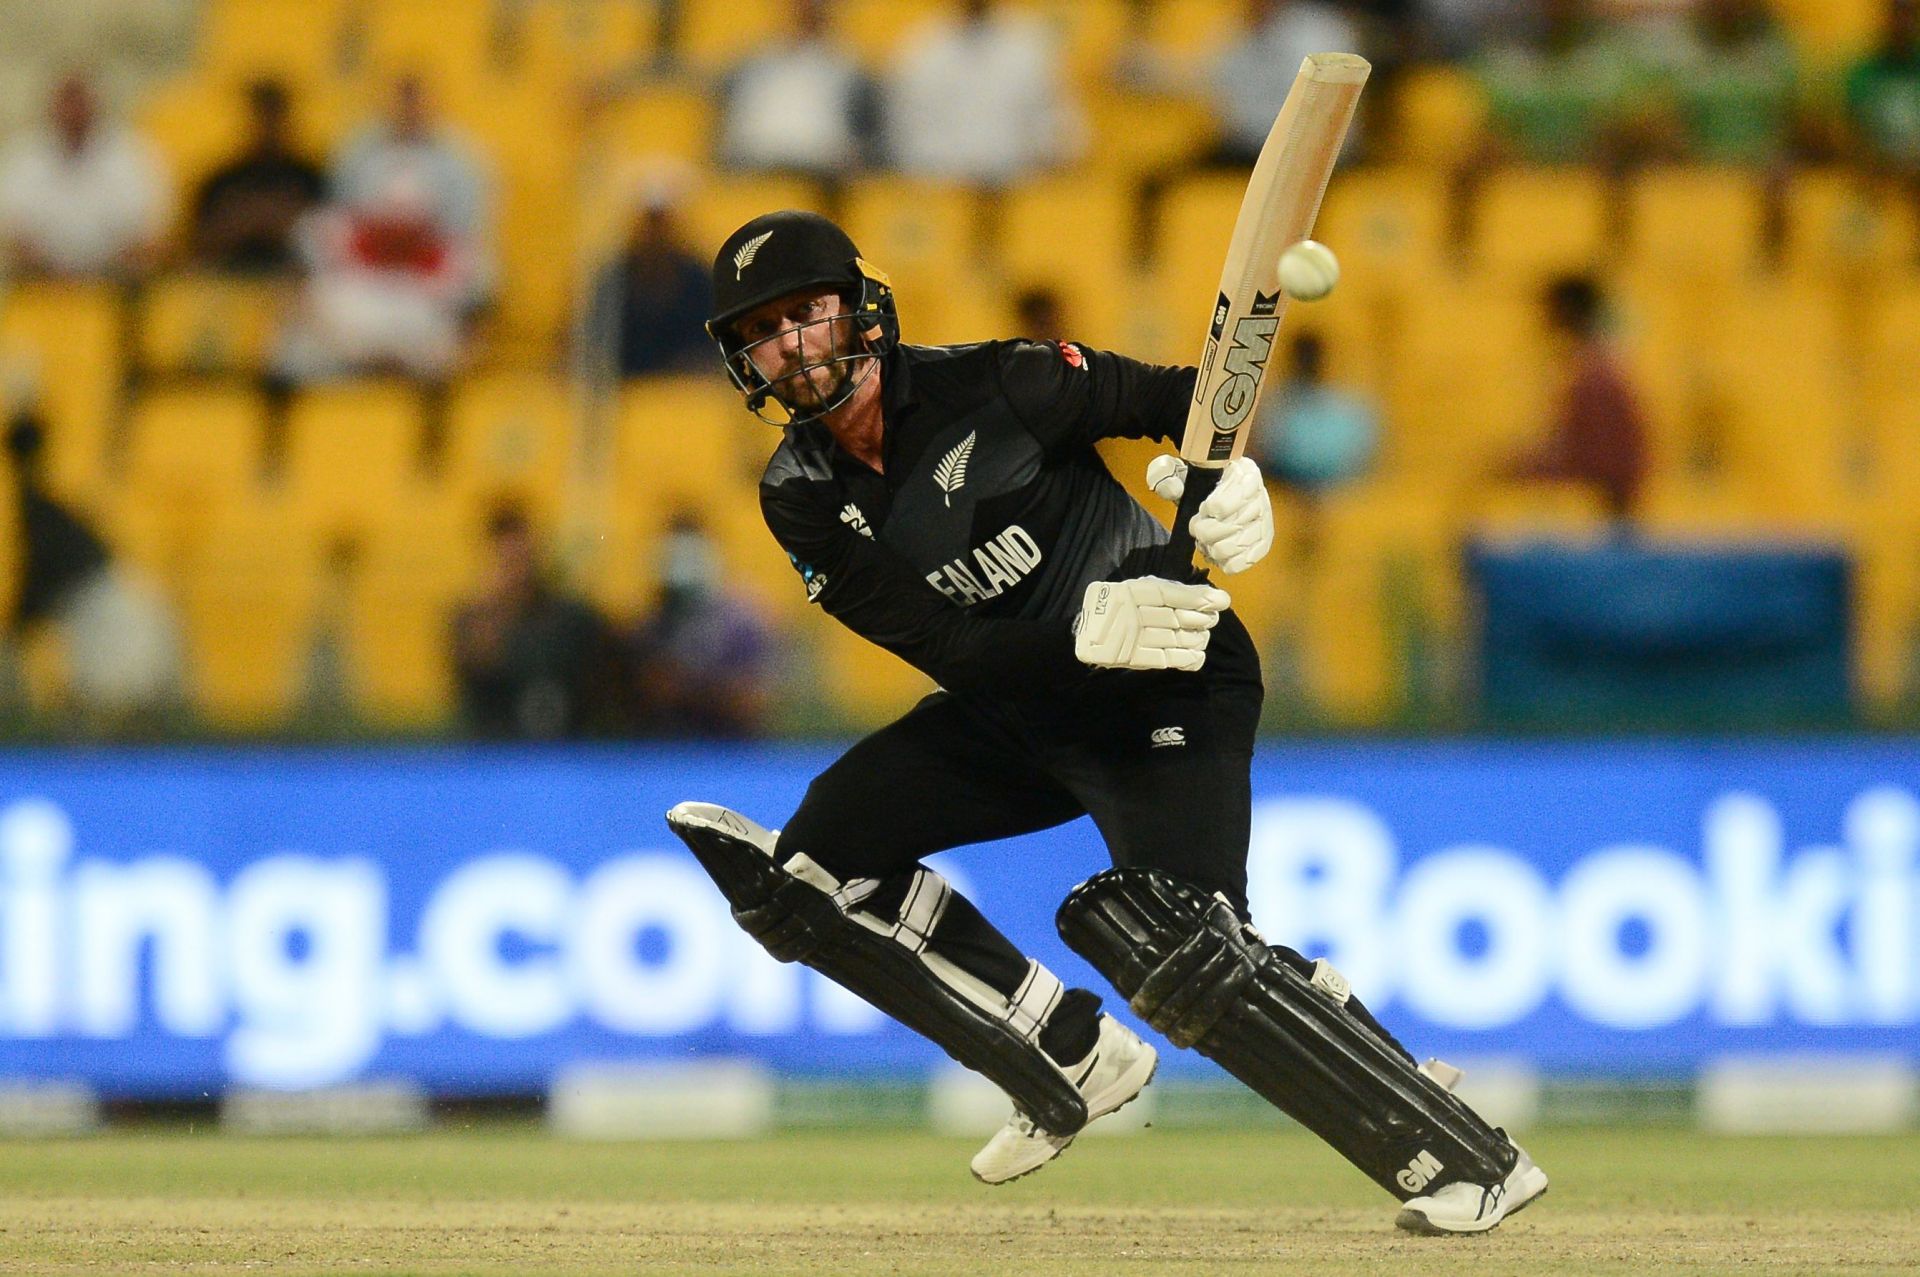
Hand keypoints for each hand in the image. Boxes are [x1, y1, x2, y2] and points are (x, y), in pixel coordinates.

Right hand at [1073, 576, 1229, 671]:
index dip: (1198, 598)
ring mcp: (1132, 636)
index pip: (1171, 594)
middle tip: (1210, 621)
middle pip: (1176, 618)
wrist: (1088, 632)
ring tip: (1202, 638)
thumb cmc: (1122, 606)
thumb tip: (1212, 598)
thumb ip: (1173, 592)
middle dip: (1201, 620)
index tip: (1221, 601)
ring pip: (1174, 639)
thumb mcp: (1143, 590)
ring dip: (1195, 640)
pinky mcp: (1131, 657)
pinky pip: (1164, 659)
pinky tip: (1197, 657)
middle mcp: (1132, 612)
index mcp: (1134, 591)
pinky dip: (1185, 659)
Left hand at [1146, 455, 1274, 574]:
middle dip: (1206, 530)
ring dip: (1212, 547)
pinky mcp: (1262, 544)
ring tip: (1206, 539)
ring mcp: (1264, 522)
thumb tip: (1173, 489)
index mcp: (1244, 473)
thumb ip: (1166, 474)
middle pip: (1232, 526)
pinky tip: (1216, 551)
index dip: (1213, 508)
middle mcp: (1261, 497)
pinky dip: (1223, 561)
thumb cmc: (1197, 484)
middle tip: (1199, 526)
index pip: (1234, 497)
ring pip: (1233, 546)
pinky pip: (1242, 562)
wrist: (1213, 498)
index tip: (1205, 508)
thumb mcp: (1178, 471)